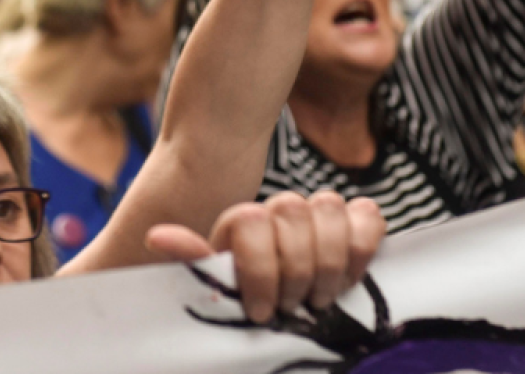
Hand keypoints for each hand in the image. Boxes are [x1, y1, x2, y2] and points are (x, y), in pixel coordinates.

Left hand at [145, 191, 385, 322]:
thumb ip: (194, 261)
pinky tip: (350, 279)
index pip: (251, 219)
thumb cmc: (244, 307)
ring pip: (329, 206)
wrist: (280, 318)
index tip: (258, 312)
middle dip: (295, 270)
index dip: (259, 269)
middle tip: (292, 309)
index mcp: (241, 223)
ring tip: (320, 300)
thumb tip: (157, 236)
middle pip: (291, 210)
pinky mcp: (354, 227)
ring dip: (330, 262)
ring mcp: (316, 216)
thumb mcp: (214, 291)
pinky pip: (367, 215)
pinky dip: (363, 245)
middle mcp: (278, 211)